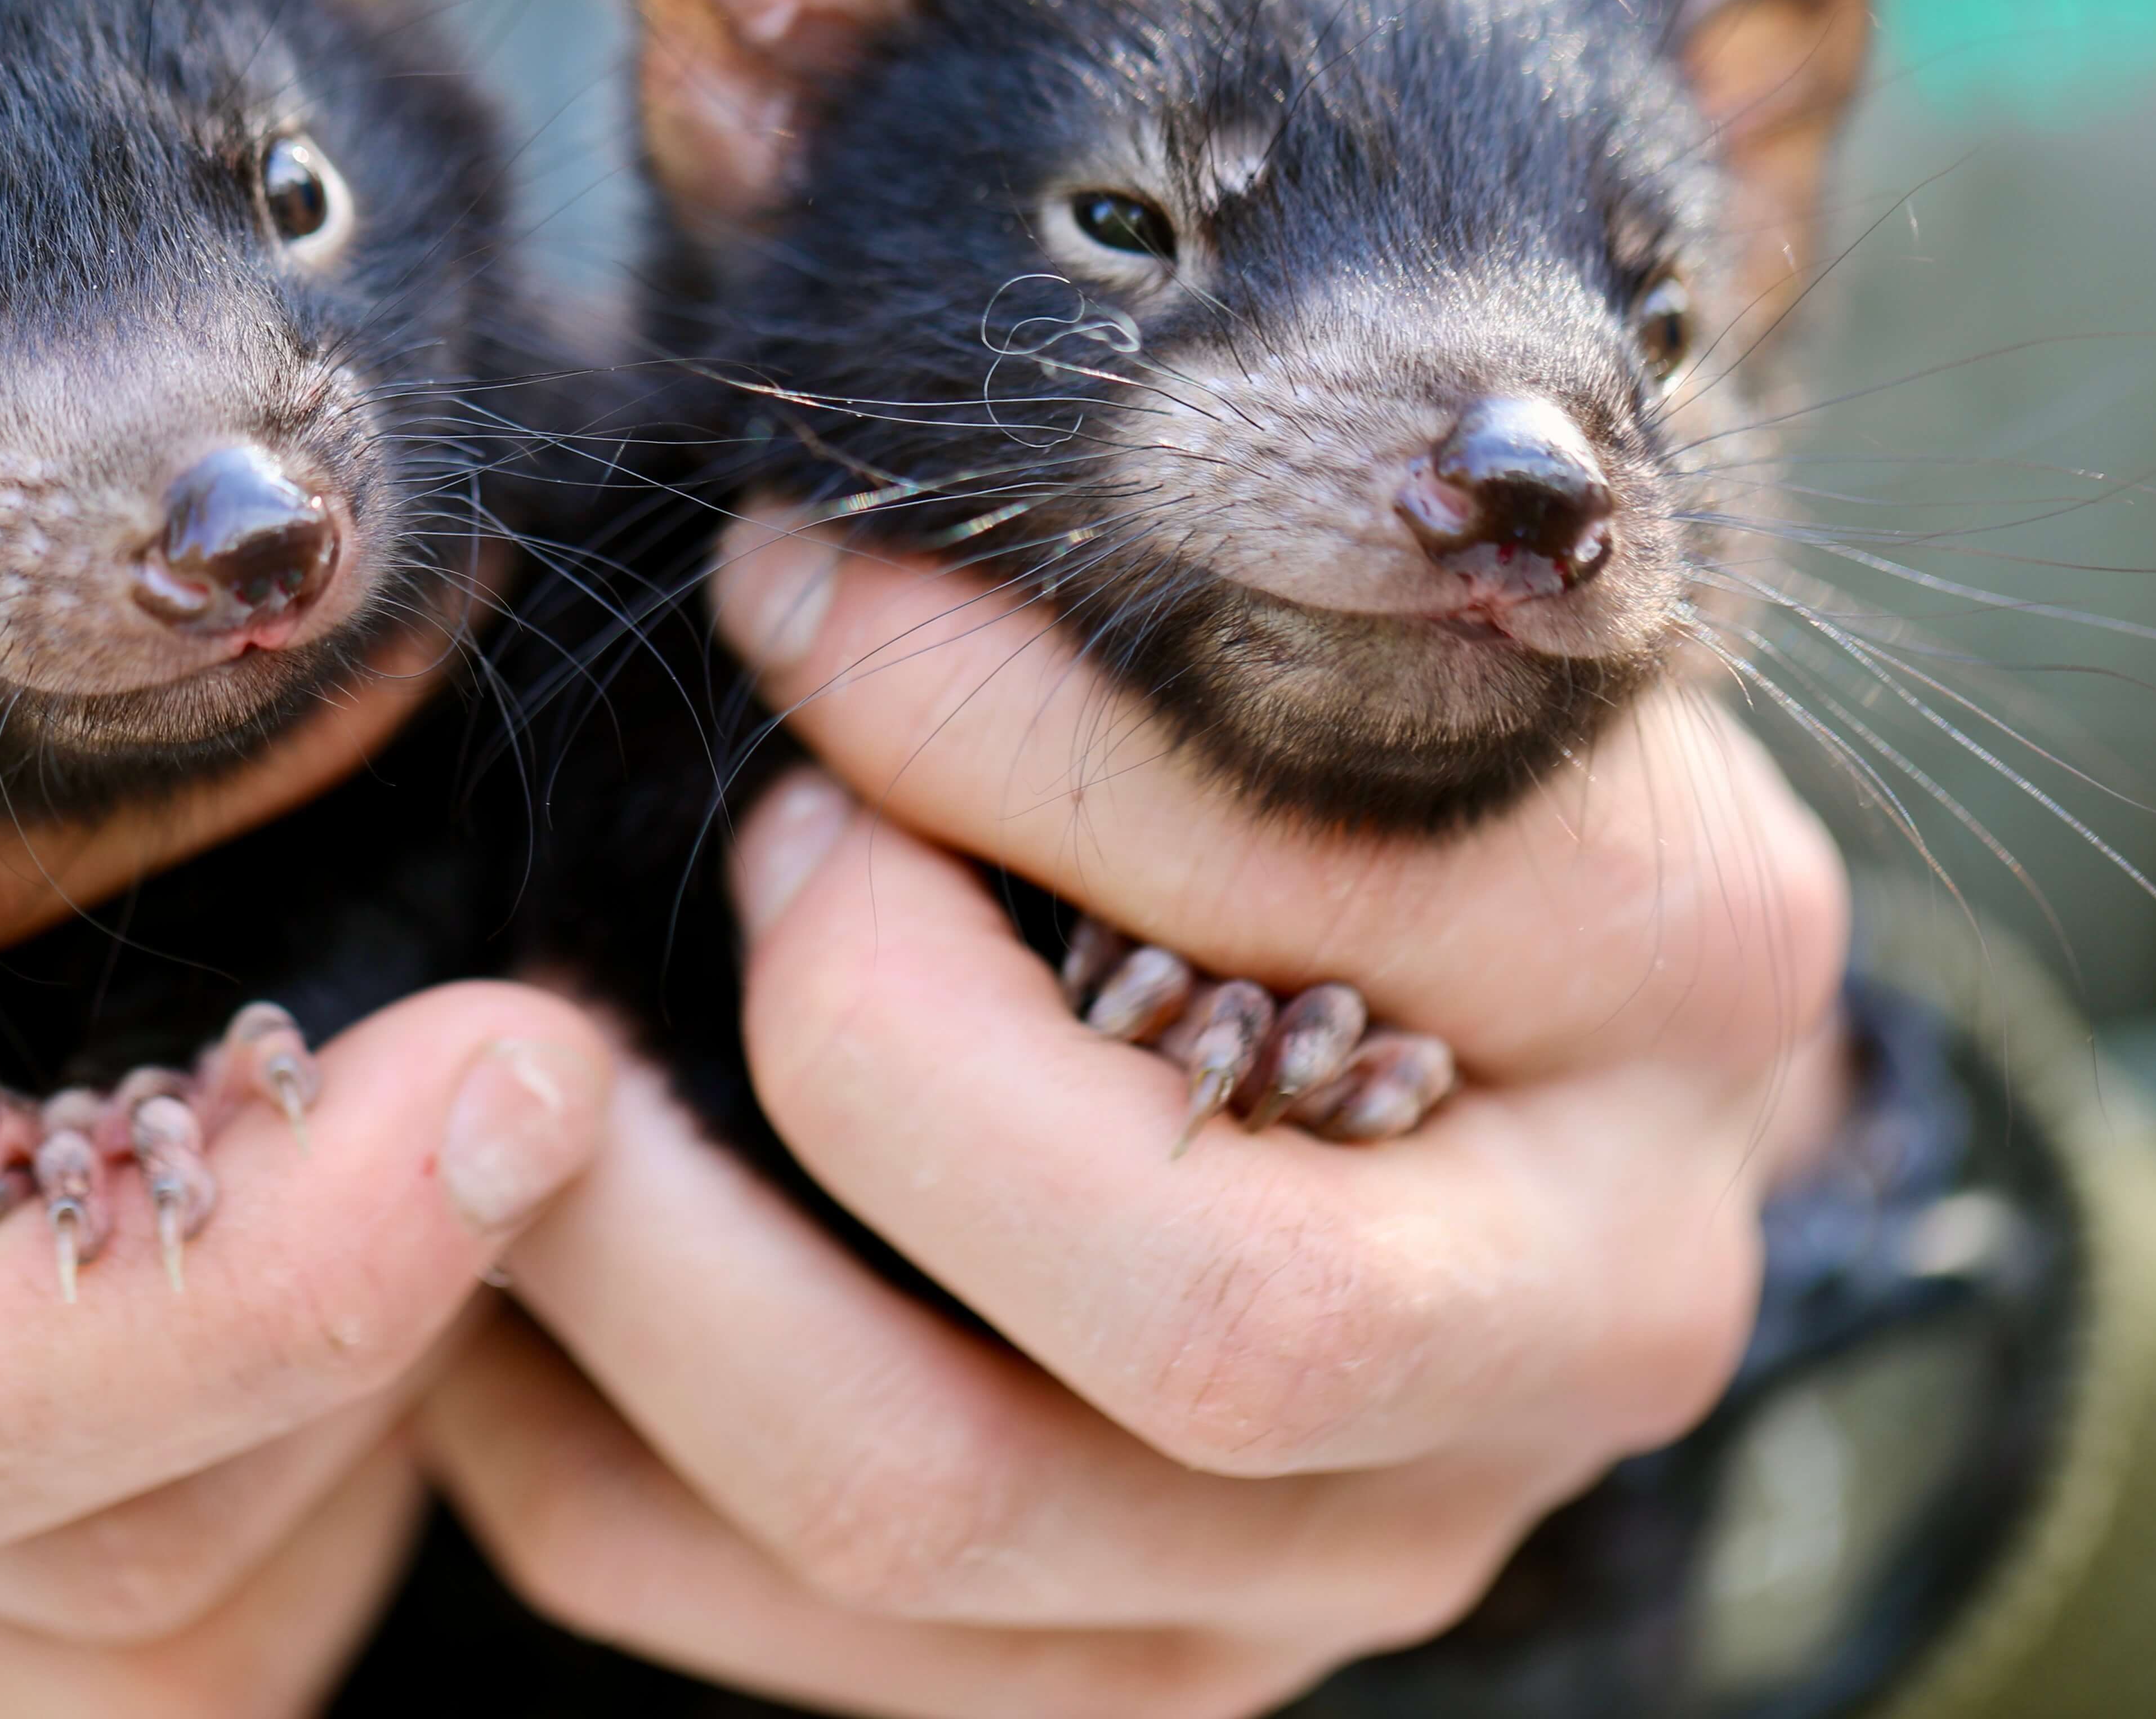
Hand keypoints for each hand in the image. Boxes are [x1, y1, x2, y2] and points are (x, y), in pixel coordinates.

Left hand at [423, 517, 1847, 1715]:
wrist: (1535, 1006)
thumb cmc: (1417, 731)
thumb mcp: (1357, 593)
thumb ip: (1145, 572)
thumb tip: (783, 548)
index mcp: (1666, 958)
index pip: (1288, 865)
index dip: (976, 726)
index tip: (781, 596)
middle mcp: (1580, 1306)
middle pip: (1187, 1304)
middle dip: (852, 1058)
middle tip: (721, 853)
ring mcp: (1385, 1534)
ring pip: (941, 1510)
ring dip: (645, 1281)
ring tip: (516, 1071)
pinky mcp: (1191, 1650)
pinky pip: (827, 1646)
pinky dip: (597, 1463)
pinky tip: (489, 1282)